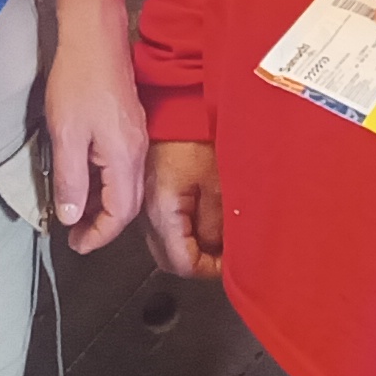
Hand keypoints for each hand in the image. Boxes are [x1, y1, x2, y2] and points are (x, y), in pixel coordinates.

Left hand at [42, 0, 150, 254]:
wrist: (96, 36)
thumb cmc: (78, 80)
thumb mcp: (66, 134)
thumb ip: (71, 179)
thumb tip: (70, 216)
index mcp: (125, 158)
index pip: (119, 213)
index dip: (98, 234)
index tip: (75, 244)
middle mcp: (137, 152)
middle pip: (127, 204)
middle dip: (102, 225)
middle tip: (74, 235)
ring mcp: (136, 138)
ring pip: (125, 186)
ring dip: (103, 205)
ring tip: (75, 212)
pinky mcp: (130, 126)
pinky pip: (122, 168)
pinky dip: (105, 184)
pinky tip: (84, 179)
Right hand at [144, 140, 223, 279]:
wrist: (176, 104)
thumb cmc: (195, 134)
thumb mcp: (217, 183)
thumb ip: (217, 224)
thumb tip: (220, 251)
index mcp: (162, 211)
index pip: (182, 263)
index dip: (210, 270)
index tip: (230, 265)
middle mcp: (146, 211)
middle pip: (170, 259)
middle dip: (200, 262)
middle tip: (225, 257)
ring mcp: (146, 201)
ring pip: (167, 242)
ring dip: (192, 246)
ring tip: (219, 237)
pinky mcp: (150, 190)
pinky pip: (166, 223)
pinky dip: (185, 229)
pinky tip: (205, 218)